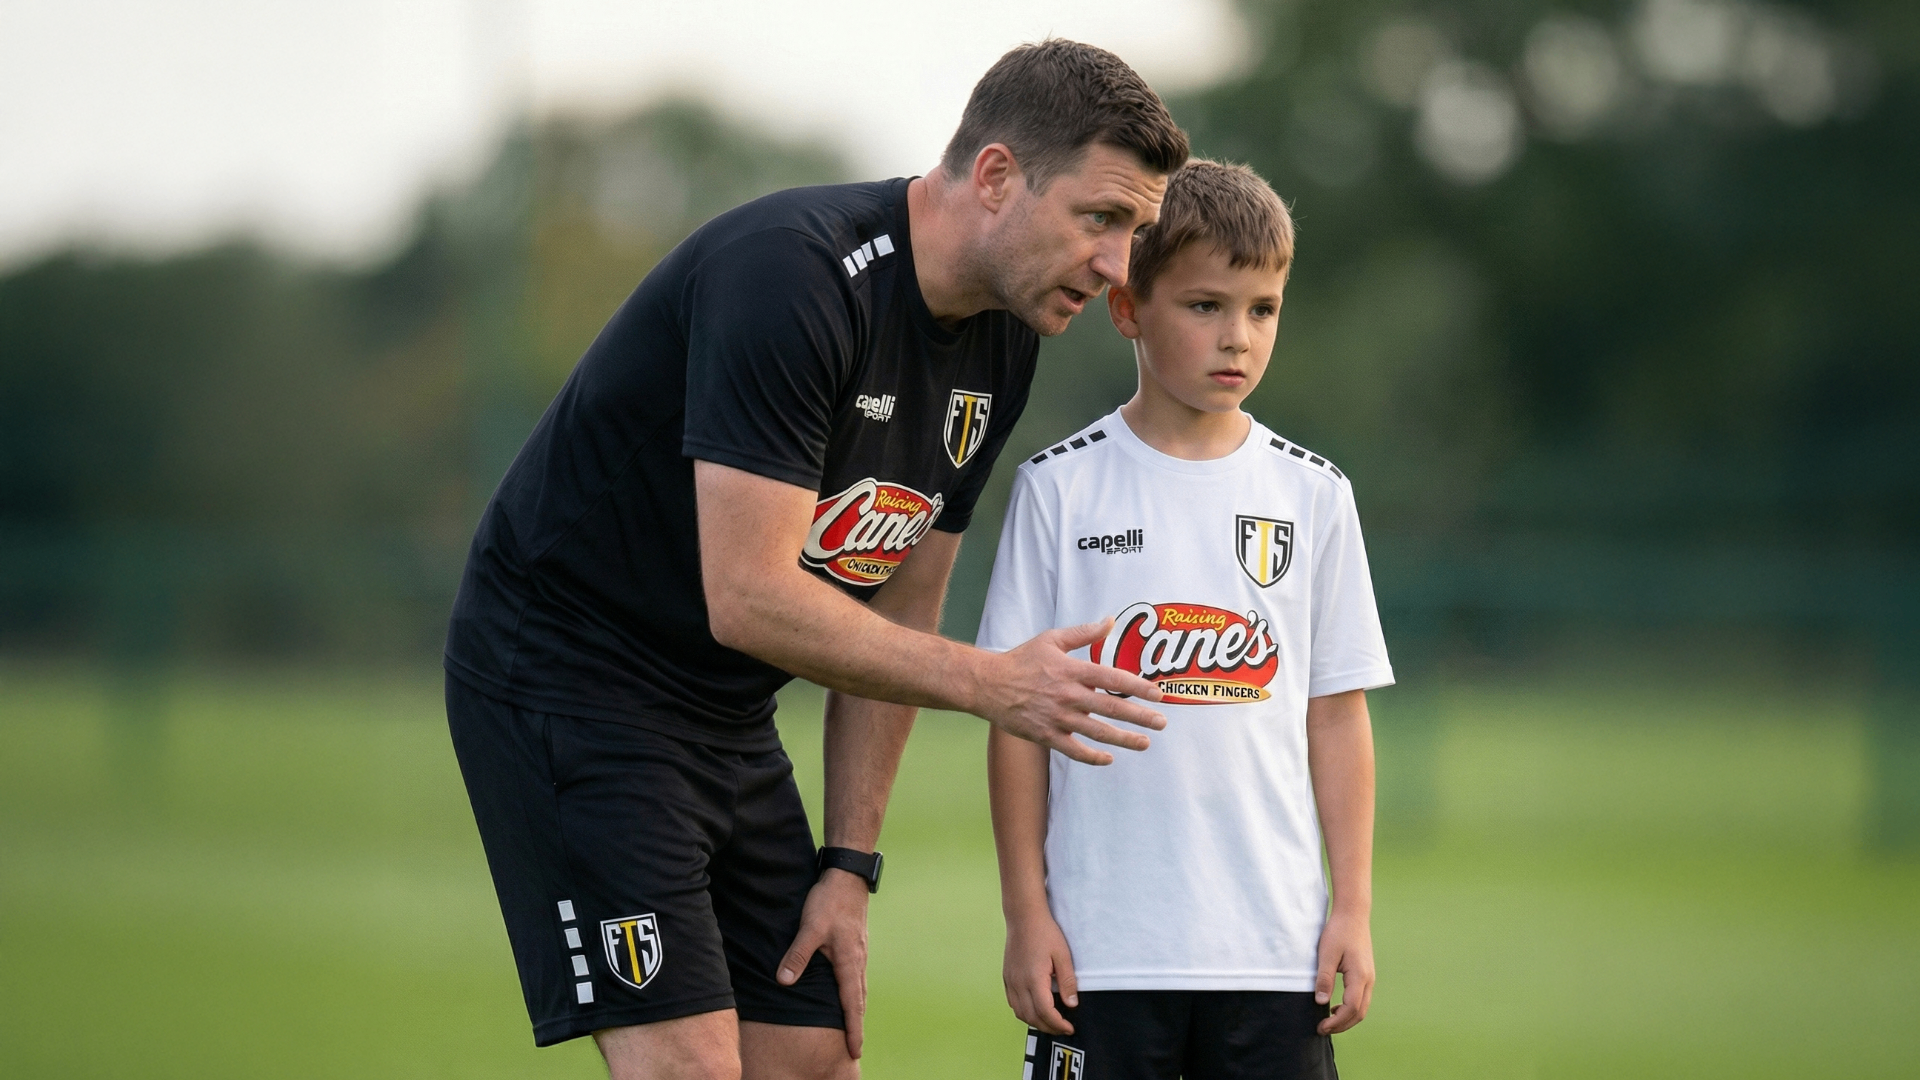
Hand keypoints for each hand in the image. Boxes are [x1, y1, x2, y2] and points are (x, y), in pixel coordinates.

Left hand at [776, 869, 870, 1057]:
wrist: (848, 875)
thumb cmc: (829, 901)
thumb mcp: (810, 927)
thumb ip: (797, 956)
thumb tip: (784, 982)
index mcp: (848, 961)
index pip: (851, 1004)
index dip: (853, 1028)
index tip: (855, 1050)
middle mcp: (857, 960)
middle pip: (859, 1000)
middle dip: (857, 1024)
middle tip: (855, 1046)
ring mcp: (859, 951)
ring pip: (859, 987)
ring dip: (856, 1009)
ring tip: (853, 1026)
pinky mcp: (855, 943)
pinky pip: (857, 975)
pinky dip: (854, 991)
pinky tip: (848, 991)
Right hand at [977, 620, 1165, 764]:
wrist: (988, 684)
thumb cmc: (1021, 659)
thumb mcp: (1052, 639)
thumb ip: (1084, 633)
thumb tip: (1110, 621)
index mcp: (1072, 670)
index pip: (1113, 679)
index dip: (1138, 687)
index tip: (1158, 694)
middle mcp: (1068, 695)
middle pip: (1112, 708)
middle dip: (1140, 717)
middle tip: (1161, 723)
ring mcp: (1058, 717)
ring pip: (1098, 732)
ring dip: (1125, 739)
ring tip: (1145, 743)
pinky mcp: (1046, 735)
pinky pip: (1074, 750)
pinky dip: (1093, 757)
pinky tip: (1109, 758)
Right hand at [1003, 909, 1077, 1034]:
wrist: (1024, 917)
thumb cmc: (1044, 932)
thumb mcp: (1063, 955)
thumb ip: (1067, 982)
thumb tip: (1071, 1004)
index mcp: (1034, 979)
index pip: (1046, 1012)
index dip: (1058, 1024)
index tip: (1069, 1028)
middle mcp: (1019, 983)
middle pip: (1032, 1017)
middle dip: (1048, 1027)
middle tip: (1063, 1028)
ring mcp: (1010, 981)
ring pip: (1020, 1013)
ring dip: (1035, 1022)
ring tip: (1050, 1022)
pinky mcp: (1007, 977)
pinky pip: (1012, 1002)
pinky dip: (1024, 1012)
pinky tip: (1034, 1009)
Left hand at [1314, 908, 1373, 1034]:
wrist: (1353, 915)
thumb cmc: (1338, 932)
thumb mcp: (1326, 954)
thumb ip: (1324, 978)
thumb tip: (1321, 1002)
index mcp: (1359, 976)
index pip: (1351, 1009)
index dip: (1336, 1022)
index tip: (1321, 1027)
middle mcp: (1368, 980)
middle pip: (1359, 1013)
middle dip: (1342, 1025)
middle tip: (1322, 1029)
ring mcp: (1369, 978)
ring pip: (1362, 1007)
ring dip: (1346, 1018)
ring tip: (1328, 1021)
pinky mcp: (1366, 975)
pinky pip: (1361, 999)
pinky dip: (1350, 1009)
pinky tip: (1335, 1007)